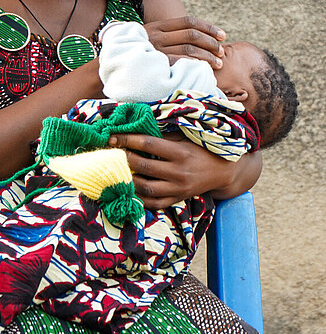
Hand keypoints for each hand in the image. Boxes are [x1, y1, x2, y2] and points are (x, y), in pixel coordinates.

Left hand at [108, 132, 235, 209]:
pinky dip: (139, 198)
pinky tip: (127, 189)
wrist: (224, 171)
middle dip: (123, 158)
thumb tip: (136, 130)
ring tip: (115, 171)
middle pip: (144, 166)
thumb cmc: (202, 149)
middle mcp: (179, 172)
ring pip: (146, 188)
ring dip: (128, 179)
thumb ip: (163, 136)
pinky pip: (154, 203)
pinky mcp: (177, 199)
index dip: (127, 139)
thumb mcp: (185, 138)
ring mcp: (178, 189)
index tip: (112, 136)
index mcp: (181, 153)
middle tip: (109, 152)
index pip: (148, 144)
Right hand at [144, 16, 225, 69]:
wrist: (113, 63)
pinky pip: (179, 62)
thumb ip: (168, 36)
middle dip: (211, 42)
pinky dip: (194, 65)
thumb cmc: (136, 53)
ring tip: (218, 63)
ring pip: (189, 49)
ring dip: (207, 56)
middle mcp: (156, 35)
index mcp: (157, 26)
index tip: (222, 35)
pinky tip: (203, 69)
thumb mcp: (149, 38)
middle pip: (192, 35)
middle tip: (222, 51)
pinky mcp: (155, 64)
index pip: (188, 21)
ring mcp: (155, 50)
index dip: (208, 27)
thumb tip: (197, 38)